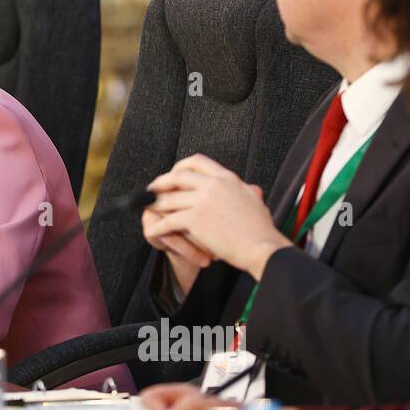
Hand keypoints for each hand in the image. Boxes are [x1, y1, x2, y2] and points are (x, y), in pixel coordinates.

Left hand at [146, 154, 290, 279]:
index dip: (180, 166)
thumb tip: (251, 188)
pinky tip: (154, 231)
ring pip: (169, 198)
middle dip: (161, 182)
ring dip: (155, 204)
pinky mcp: (195, 219)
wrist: (263, 247)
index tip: (172, 173)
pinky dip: (159, 227)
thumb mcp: (255, 201)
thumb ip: (247, 191)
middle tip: (152, 189)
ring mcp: (203, 201)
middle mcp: (213, 185)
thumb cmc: (261, 230)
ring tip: (147, 209)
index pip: (197, 161)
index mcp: (227, 178)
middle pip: (177, 176)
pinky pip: (169, 220)